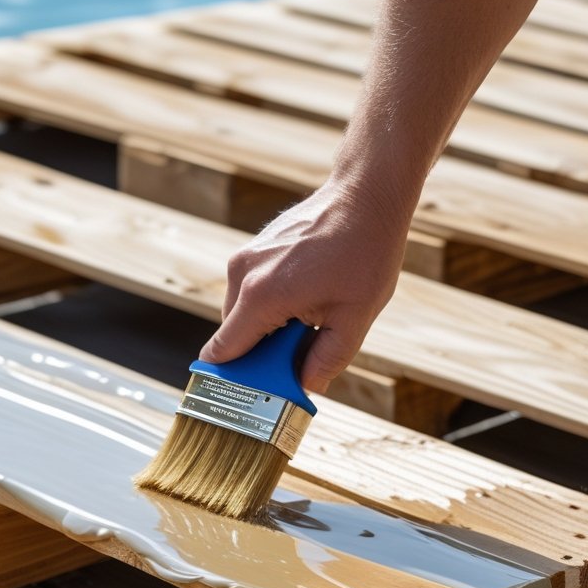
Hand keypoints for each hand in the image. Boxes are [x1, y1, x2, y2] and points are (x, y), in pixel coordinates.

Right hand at [199, 178, 407, 394]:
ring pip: (243, 313)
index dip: (232, 380)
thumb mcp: (355, 318)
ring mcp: (245, 256)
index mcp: (261, 296)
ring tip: (310, 320)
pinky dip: (271, 305)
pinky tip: (307, 299)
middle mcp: (243, 274)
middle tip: (301, 357)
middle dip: (261, 354)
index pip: (222, 353)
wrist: (366, 193)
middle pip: (233, 336)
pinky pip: (251, 291)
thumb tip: (304, 388)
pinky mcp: (253, 247)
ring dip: (268, 328)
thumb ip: (326, 361)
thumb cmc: (365, 250)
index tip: (253, 394)